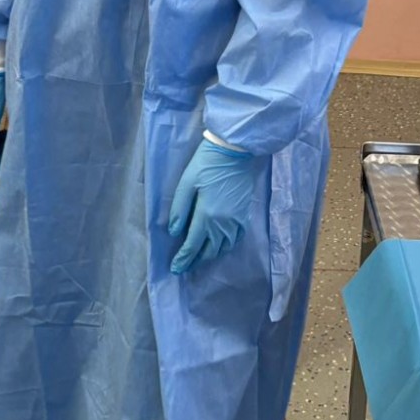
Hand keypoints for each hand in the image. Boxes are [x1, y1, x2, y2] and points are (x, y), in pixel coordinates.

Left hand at [167, 139, 260, 274]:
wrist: (235, 151)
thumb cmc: (206, 163)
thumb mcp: (187, 182)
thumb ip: (180, 209)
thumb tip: (174, 232)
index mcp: (206, 215)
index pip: (192, 245)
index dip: (183, 259)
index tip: (175, 269)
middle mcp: (223, 223)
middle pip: (208, 251)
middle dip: (196, 261)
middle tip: (185, 267)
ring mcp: (236, 220)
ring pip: (223, 247)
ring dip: (210, 255)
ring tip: (200, 258)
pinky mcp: (244, 215)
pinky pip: (236, 239)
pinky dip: (227, 246)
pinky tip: (220, 246)